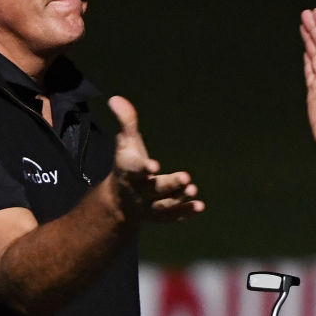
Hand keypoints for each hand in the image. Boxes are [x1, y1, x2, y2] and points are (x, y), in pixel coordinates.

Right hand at [107, 96, 205, 219]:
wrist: (119, 201)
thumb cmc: (127, 164)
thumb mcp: (125, 143)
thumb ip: (126, 122)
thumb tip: (116, 98)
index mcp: (128, 171)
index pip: (134, 169)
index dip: (143, 168)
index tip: (154, 166)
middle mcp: (139, 190)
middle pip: (154, 189)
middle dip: (169, 185)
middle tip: (186, 178)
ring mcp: (149, 205)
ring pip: (164, 205)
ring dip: (178, 199)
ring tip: (193, 190)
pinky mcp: (160, 215)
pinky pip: (172, 217)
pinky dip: (185, 212)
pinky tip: (200, 206)